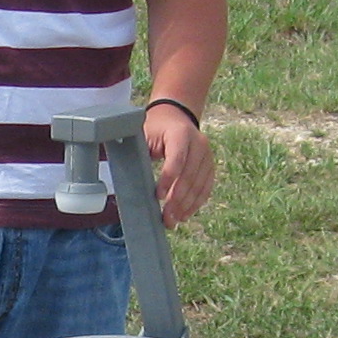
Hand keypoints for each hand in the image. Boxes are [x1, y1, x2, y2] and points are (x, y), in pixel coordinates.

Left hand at [144, 102, 216, 224]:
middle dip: (178, 199)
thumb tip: (127, 176)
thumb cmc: (156, 128)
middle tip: (166, 217)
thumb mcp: (145, 133)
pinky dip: (196, 203)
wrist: (175, 116)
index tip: (158, 196)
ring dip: (187, 206)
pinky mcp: (210, 166)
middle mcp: (199, 144)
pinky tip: (185, 215)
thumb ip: (139, 152)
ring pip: (200, 185)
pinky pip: (206, 187)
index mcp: (180, 134)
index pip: (177, 159)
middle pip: (190, 176)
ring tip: (173, 220)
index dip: (168, 179)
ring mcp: (207, 156)